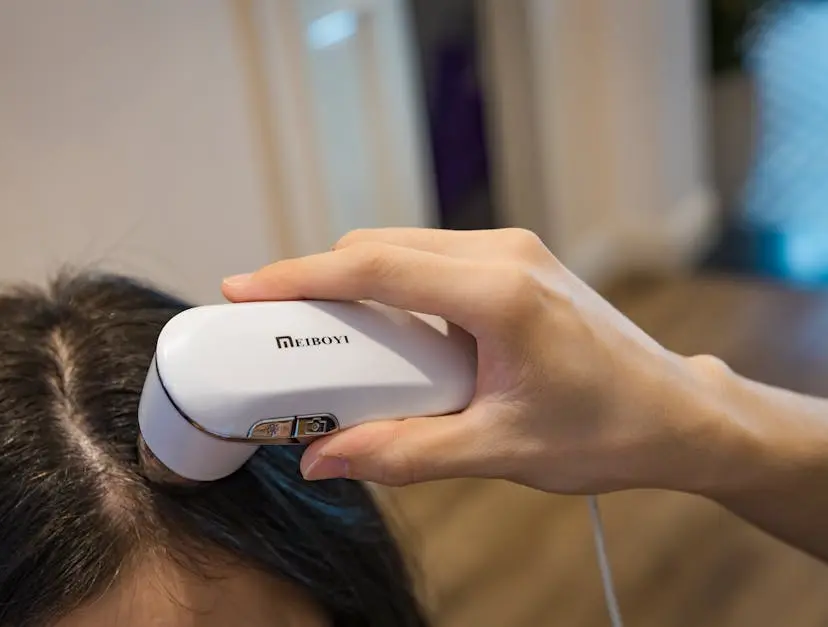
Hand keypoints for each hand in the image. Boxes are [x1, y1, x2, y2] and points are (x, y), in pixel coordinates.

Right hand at [221, 228, 722, 493]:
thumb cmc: (606, 430)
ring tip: (322, 337)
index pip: (375, 267)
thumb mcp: (499, 450)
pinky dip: (391, 285)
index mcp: (501, 293)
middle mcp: (504, 254)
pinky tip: (382, 330)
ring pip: (402, 247)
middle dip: (317, 281)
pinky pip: (430, 258)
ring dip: (354, 283)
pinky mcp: (514, 262)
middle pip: (379, 247)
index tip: (244, 288)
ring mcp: (512, 251)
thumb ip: (403, 452)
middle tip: (273, 329)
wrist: (677, 412)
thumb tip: (322, 456)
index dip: (300, 276)